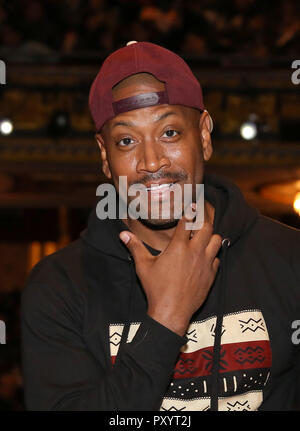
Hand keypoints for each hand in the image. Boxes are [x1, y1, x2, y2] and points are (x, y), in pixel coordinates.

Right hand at [119, 211, 221, 335]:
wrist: (171, 312)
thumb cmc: (156, 288)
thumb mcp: (143, 266)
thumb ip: (135, 247)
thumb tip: (123, 234)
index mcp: (178, 247)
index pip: (187, 221)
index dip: (190, 211)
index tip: (192, 205)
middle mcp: (195, 252)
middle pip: (206, 227)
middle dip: (202, 221)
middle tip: (197, 220)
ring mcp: (205, 263)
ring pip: (216, 240)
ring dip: (210, 236)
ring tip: (202, 237)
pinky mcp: (211, 275)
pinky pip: (217, 258)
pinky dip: (212, 255)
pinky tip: (204, 257)